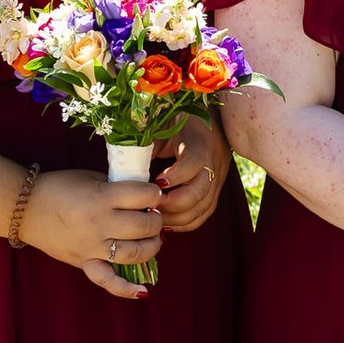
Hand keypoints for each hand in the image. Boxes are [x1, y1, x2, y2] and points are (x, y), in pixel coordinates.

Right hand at [22, 167, 162, 300]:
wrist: (25, 208)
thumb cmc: (60, 188)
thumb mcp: (91, 178)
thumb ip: (118, 188)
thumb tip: (145, 198)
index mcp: (101, 197)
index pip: (143, 195)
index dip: (154, 194)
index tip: (153, 194)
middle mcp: (99, 223)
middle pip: (144, 226)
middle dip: (156, 220)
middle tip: (153, 215)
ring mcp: (91, 247)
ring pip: (135, 253)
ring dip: (152, 246)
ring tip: (151, 239)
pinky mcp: (84, 263)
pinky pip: (107, 281)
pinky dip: (126, 289)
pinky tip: (143, 291)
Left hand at [153, 110, 228, 235]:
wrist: (207, 120)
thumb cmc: (176, 121)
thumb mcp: (161, 127)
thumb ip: (147, 146)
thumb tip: (125, 168)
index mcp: (200, 142)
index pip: (195, 163)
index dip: (176, 177)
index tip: (155, 182)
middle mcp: (214, 162)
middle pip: (201, 191)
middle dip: (173, 205)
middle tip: (150, 207)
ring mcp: (218, 177)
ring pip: (204, 207)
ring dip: (178, 218)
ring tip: (155, 217)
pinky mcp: (216, 189)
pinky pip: (205, 213)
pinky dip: (186, 222)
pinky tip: (167, 222)